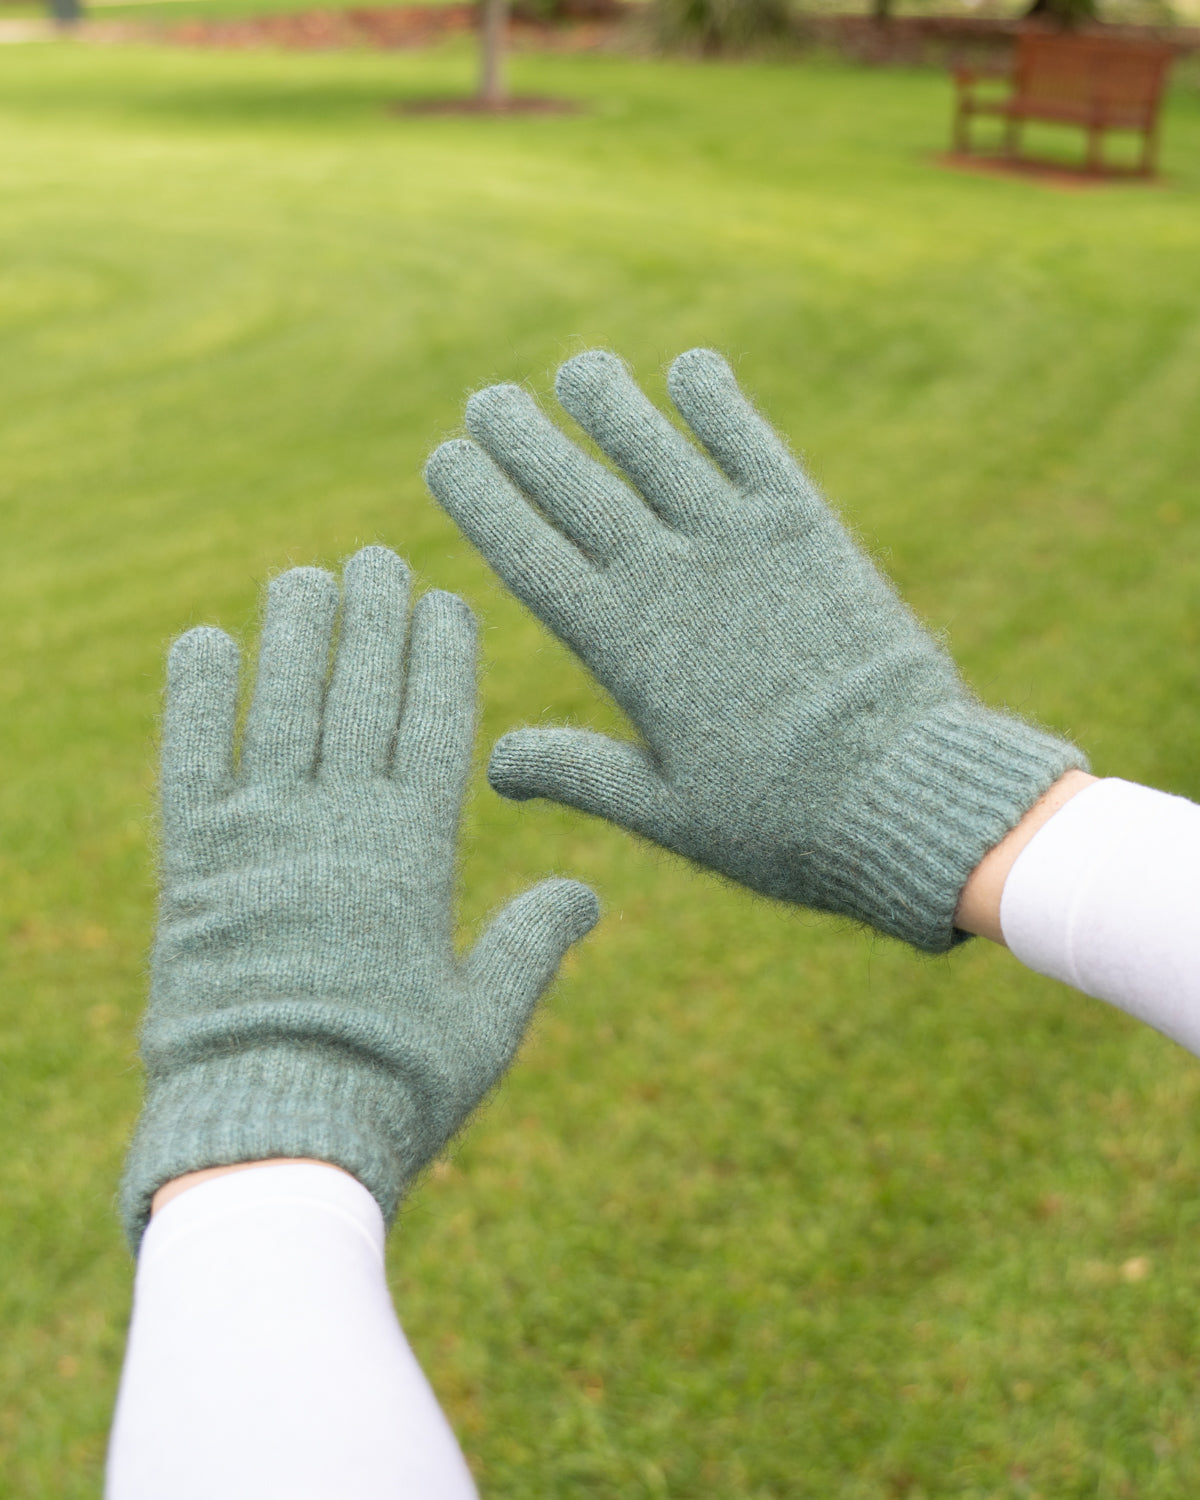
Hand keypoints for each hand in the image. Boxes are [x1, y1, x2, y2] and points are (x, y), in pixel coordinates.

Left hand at [120, 547, 597, 1245]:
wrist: (274, 1135)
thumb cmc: (393, 1087)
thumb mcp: (485, 1023)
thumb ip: (533, 945)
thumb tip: (590, 891)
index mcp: (416, 853)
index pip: (437, 723)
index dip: (443, 655)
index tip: (446, 600)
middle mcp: (339, 825)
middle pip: (361, 693)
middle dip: (373, 618)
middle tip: (377, 557)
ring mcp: (260, 838)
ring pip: (282, 705)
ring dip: (294, 634)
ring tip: (303, 576)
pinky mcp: (190, 866)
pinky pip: (189, 759)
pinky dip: (193, 697)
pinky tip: (202, 640)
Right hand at [425, 349, 1084, 952]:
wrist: (899, 790)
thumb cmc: (778, 818)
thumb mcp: (665, 811)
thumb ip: (576, 772)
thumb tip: (495, 766)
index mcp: (623, 647)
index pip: (528, 553)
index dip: (480, 499)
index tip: (443, 458)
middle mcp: (670, 578)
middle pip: (576, 488)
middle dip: (522, 438)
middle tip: (487, 400)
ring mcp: (738, 543)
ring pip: (654, 449)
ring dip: (609, 403)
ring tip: (577, 371)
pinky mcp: (806, 526)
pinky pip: (750, 444)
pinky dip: (718, 403)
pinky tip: (690, 367)